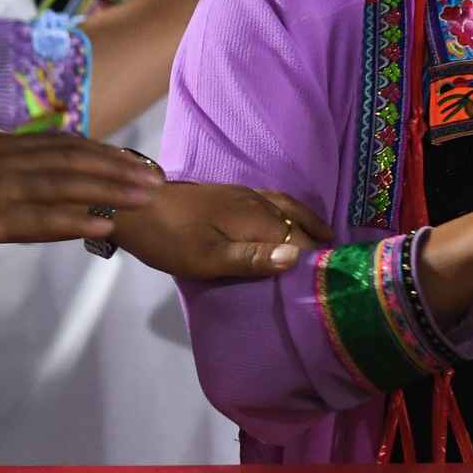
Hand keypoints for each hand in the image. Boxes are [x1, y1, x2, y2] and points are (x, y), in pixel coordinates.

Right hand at [0, 133, 162, 248]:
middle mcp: (6, 160)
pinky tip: (103, 225)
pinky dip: (75, 221)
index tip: (134, 157)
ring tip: (147, 197)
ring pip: (67, 185)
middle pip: (75, 160)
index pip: (63, 143)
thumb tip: (19, 164)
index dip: (103, 150)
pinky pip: (39, 220)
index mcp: (0, 145)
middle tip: (158, 176)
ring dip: (111, 190)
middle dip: (120, 168)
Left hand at [108, 180, 331, 280]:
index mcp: (255, 216)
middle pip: (298, 216)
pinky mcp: (229, 194)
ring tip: (322, 237)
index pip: (299, 239)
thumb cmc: (170, 238)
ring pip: (286, 206)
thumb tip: (297, 257)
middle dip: (319, 234)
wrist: (133, 206)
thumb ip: (253, 258)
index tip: (334, 278)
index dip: (317, 257)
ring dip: (306, 221)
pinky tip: (284, 219)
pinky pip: (273, 201)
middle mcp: (255, 200)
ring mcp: (242, 194)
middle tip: (339, 256)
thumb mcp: (208, 258)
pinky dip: (289, 212)